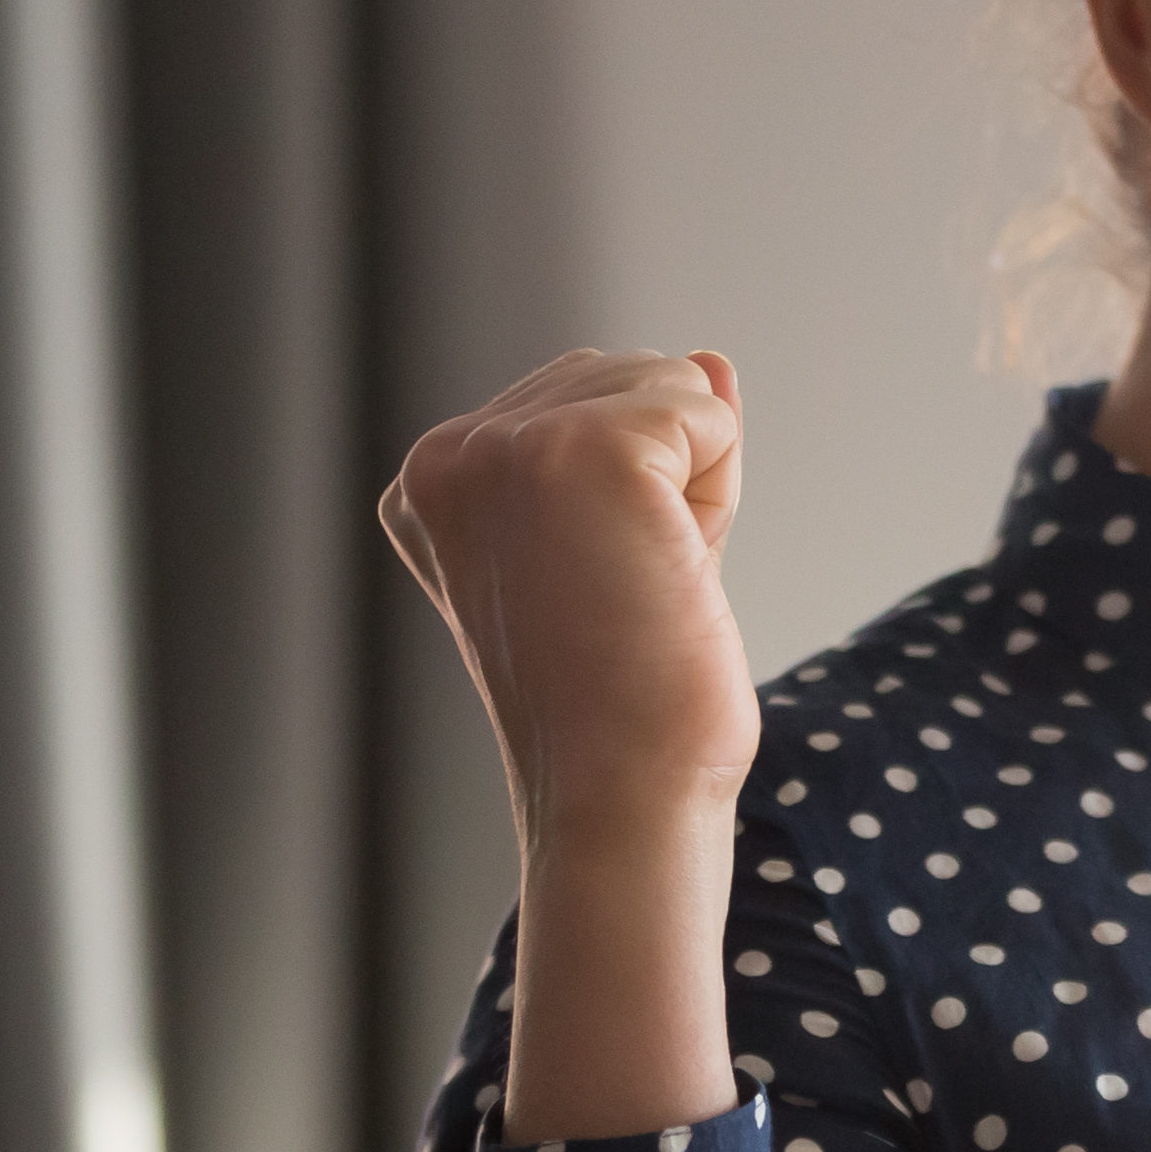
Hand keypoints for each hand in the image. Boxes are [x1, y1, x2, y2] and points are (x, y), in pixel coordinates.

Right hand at [382, 348, 757, 1140]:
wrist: (622, 795)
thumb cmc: (628, 701)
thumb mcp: (629, 544)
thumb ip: (655, 444)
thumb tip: (708, 356)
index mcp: (430, 481)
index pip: (579, 399)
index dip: (633, 493)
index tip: (592, 591)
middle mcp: (446, 453)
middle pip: (626, 375)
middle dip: (668, 475)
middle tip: (627, 593)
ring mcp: (503, 445)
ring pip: (671, 383)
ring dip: (696, 484)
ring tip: (642, 585)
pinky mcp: (579, 447)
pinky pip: (709, 410)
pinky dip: (720, 491)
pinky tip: (667, 569)